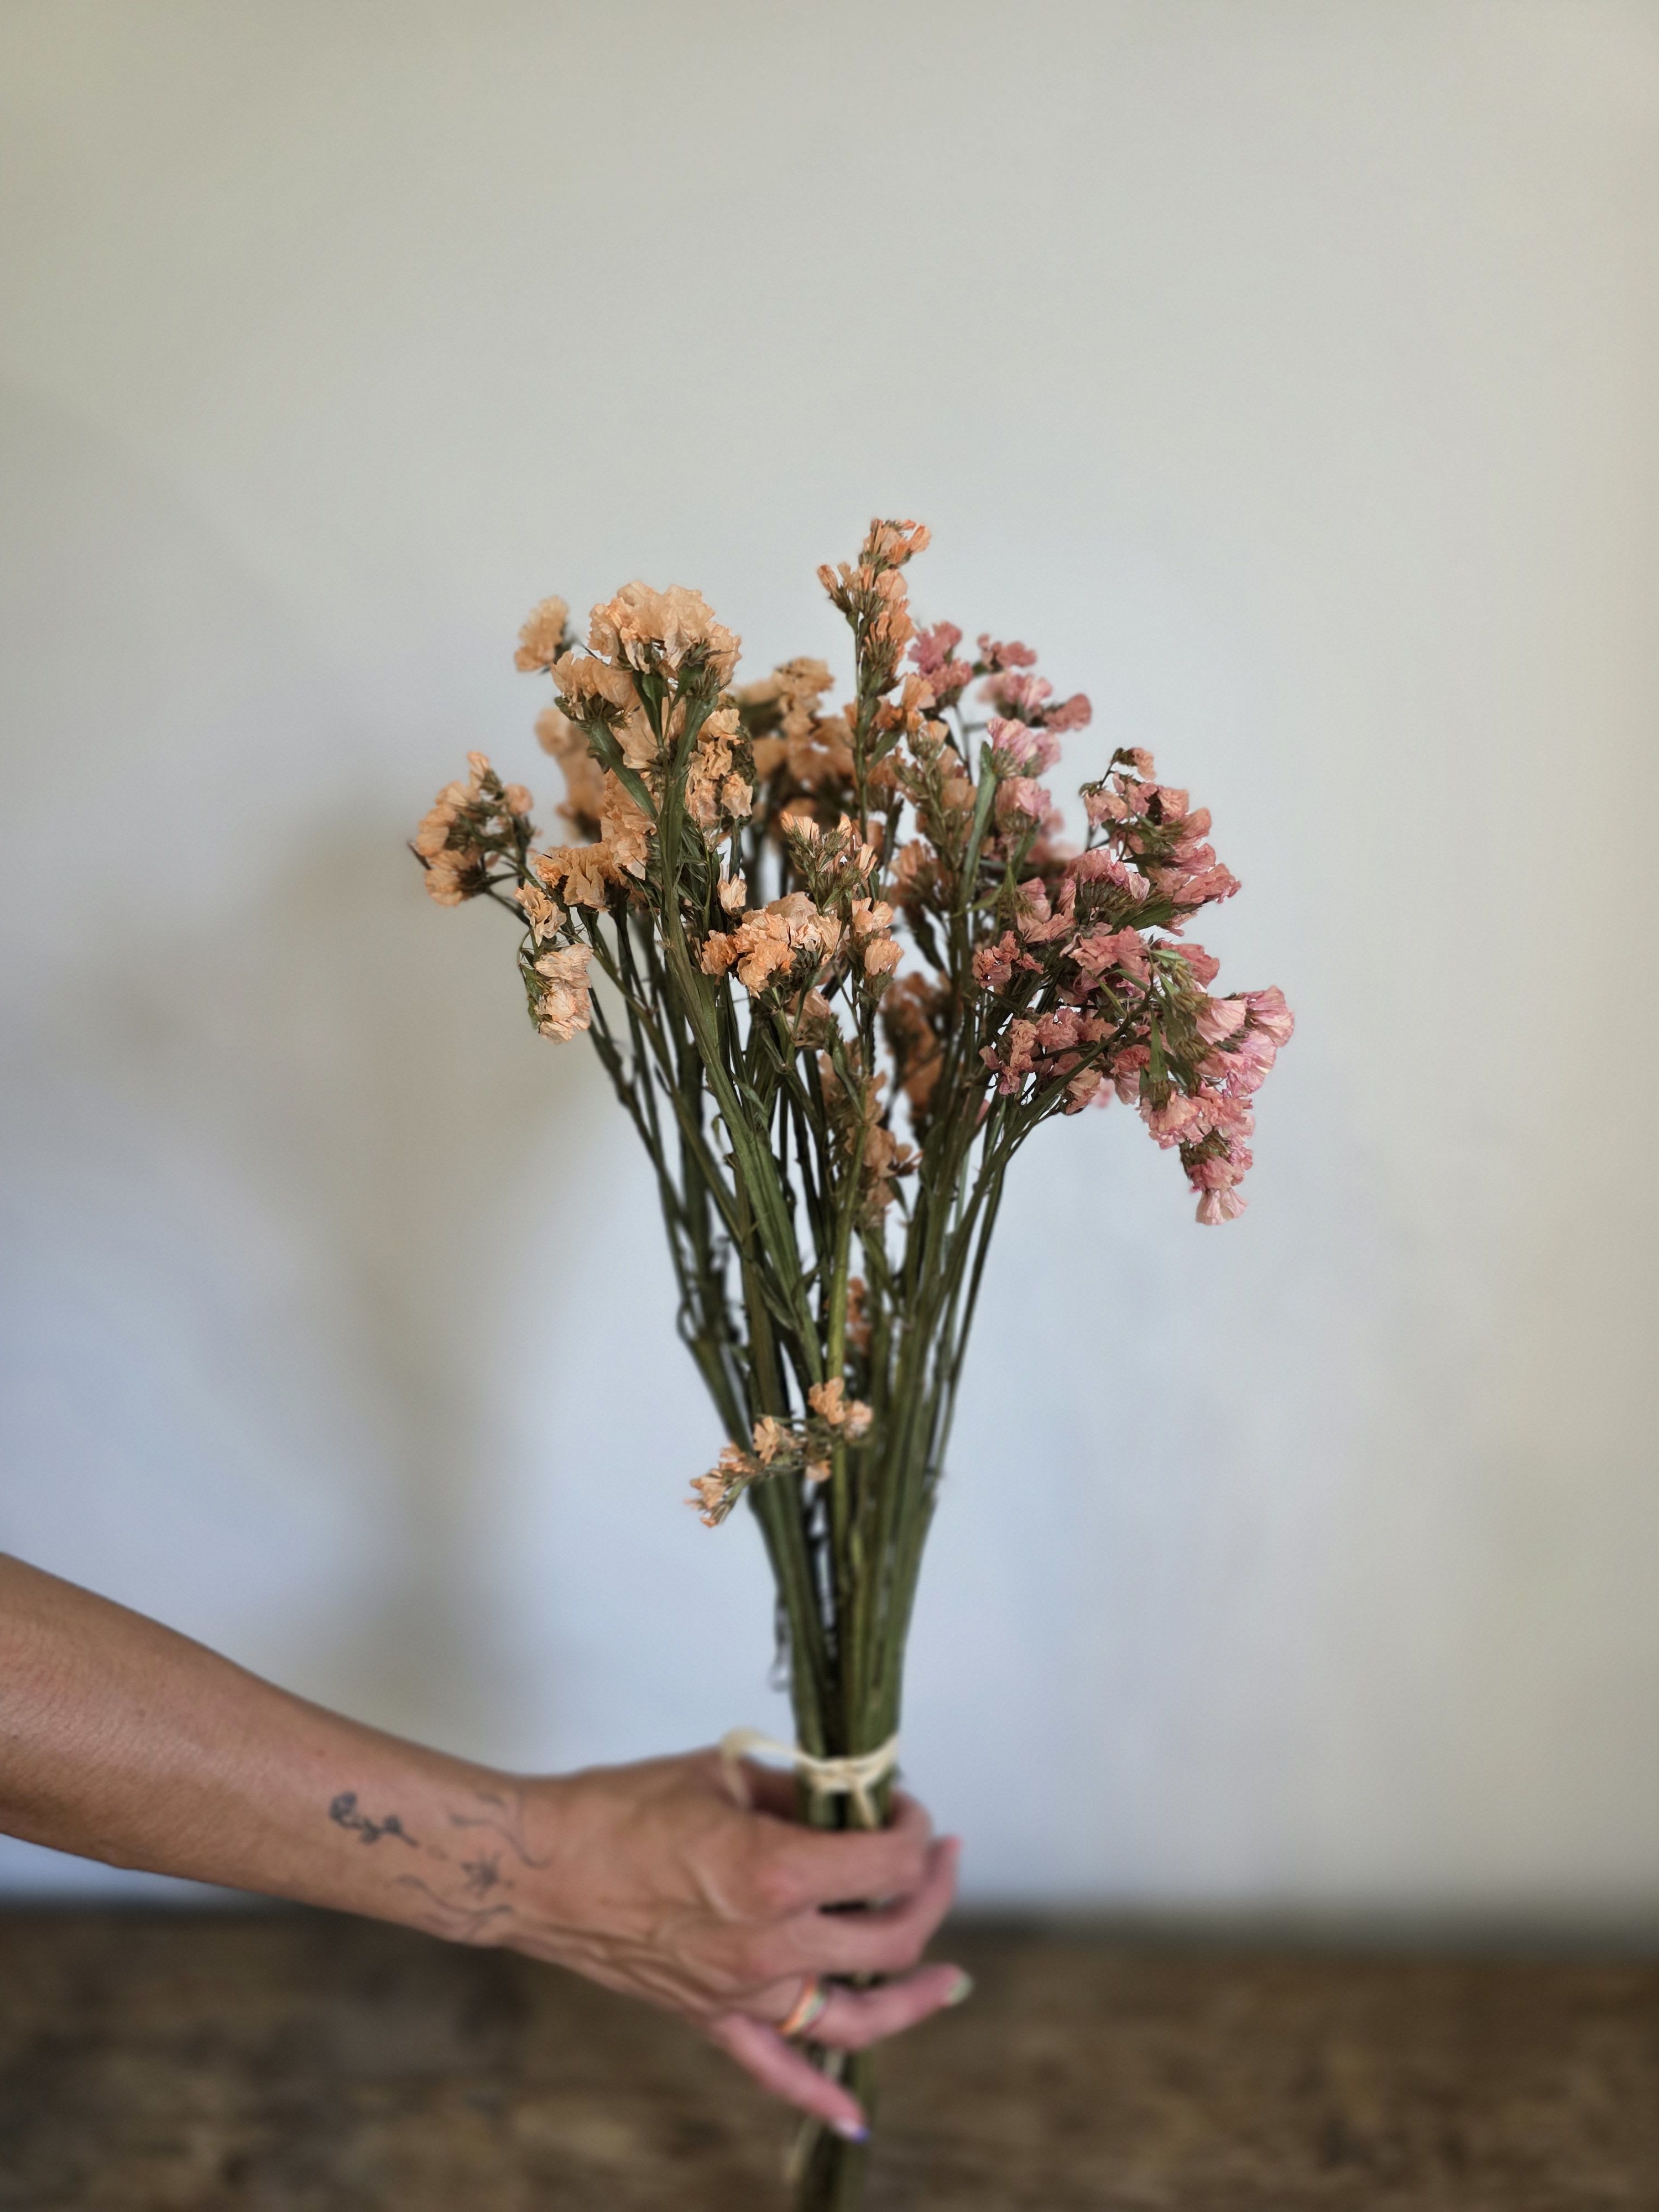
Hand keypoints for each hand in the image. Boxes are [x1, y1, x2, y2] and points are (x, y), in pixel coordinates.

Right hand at [492, 1748, 965, 2138]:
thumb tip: (848, 1796)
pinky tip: (855, 2115)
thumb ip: (797, 1791)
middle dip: (930, 1889)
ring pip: (856, 2016)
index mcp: (776, 1874)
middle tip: (937, 1854)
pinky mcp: (711, 2017)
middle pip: (890, 1937)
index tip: (904, 1803)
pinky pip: (774, 2072)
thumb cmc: (622, 1808)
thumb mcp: (724, 1774)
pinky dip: (818, 2097)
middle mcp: (771, 1945)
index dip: (912, 1827)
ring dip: (914, 1997)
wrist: (541, 1867)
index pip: (886, 1861)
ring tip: (950, 1980)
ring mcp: (743, 1993)